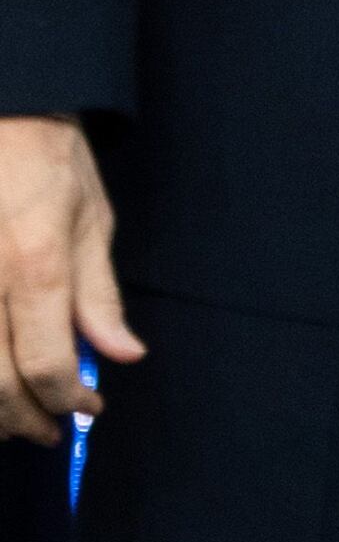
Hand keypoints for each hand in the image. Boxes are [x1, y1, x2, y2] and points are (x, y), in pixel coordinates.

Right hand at [0, 116, 138, 449]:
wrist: (2, 110)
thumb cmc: (47, 161)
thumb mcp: (92, 220)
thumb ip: (99, 295)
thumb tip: (122, 355)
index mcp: (35, 265)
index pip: (48, 362)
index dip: (70, 399)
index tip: (87, 408)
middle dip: (23, 418)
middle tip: (48, 431)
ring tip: (12, 416)